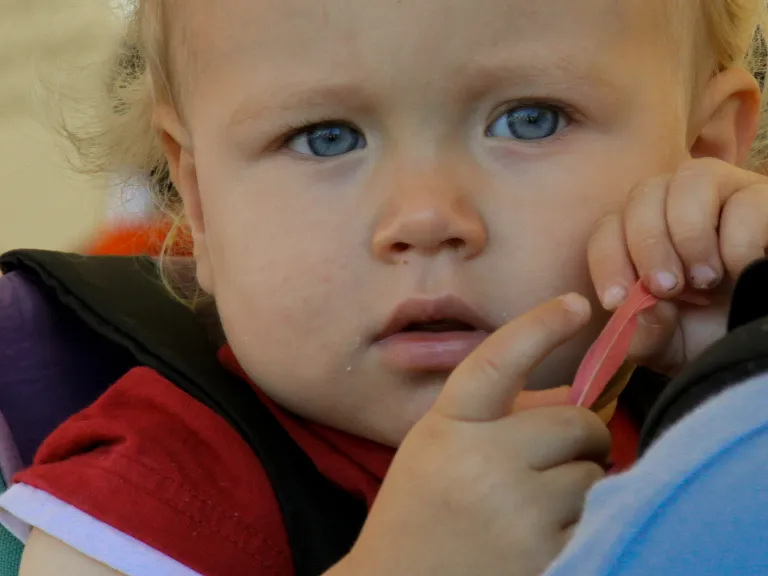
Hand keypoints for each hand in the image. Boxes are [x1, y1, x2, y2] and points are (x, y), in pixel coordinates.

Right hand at [337, 295, 610, 575]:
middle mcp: (481, 462)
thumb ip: (491, 418)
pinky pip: (597, 518)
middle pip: (574, 421)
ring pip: (593, 473)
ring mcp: (516, 512)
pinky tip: (545, 536)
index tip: (574, 303)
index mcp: (447, 428)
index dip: (538, 326)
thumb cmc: (419, 515)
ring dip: (581, 484)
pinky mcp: (546, 555)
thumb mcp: (436, 451)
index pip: (496, 361)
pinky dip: (584, 523)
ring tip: (539, 506)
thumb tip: (570, 397)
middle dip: (583, 435)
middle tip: (570, 452)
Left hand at [588, 158, 767, 374]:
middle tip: (667, 288)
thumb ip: (644, 334)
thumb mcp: (670, 345)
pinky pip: (744, 200)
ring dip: (689, 234)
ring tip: (705, 280)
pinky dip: (737, 240)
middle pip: (644, 194)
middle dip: (647, 246)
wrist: (759, 334)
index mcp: (645, 235)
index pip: (608, 227)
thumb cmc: (712, 332)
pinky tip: (742, 269)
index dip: (606, 260)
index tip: (615, 300)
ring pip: (691, 179)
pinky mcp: (764, 199)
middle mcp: (679, 204)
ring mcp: (726, 194)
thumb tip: (643, 307)